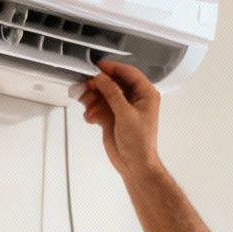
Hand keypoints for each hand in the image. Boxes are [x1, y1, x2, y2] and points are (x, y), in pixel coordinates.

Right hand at [76, 59, 161, 176]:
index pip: (129, 73)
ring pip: (103, 94)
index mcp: (146, 94)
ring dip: (93, 98)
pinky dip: (93, 110)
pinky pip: (99, 106)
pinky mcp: (112, 117)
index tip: (98, 66)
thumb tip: (102, 78)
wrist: (134, 164)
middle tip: (87, 86)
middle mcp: (135, 99)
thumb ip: (113, 93)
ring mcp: (122, 108)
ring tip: (86, 103)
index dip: (113, 68)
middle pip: (113, 82)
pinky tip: (91, 118)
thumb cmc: (140, 143)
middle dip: (99, 85)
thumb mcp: (126, 114)